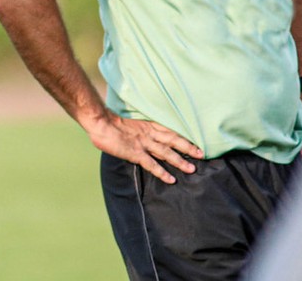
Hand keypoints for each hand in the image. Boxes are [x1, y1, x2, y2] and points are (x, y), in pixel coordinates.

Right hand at [87, 111, 202, 183]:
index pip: (170, 131)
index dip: (183, 137)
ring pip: (166, 152)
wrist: (100, 122)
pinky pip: (151, 164)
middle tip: (201, 154)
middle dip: (188, 148)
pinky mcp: (135, 153)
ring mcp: (143, 143)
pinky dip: (161, 172)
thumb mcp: (129, 124)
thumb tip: (142, 138)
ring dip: (179, 161)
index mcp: (148, 125)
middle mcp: (149, 134)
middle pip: (173, 140)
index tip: (195, 143)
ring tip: (192, 169)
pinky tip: (171, 179)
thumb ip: (138, 131)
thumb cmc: (110, 122)